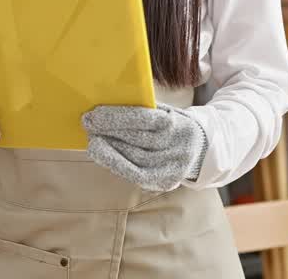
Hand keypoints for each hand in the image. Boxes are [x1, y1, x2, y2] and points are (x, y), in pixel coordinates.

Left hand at [81, 104, 207, 191]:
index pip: (145, 119)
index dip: (118, 117)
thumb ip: (143, 109)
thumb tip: (109, 105)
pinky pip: (138, 175)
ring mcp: (173, 166)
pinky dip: (117, 164)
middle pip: (137, 139)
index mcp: (178, 123)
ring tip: (92, 139)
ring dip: (110, 148)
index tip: (94, 114)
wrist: (200, 149)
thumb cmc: (172, 125)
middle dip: (109, 132)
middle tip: (88, 124)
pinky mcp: (167, 181)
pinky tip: (101, 156)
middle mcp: (177, 146)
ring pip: (136, 157)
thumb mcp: (165, 112)